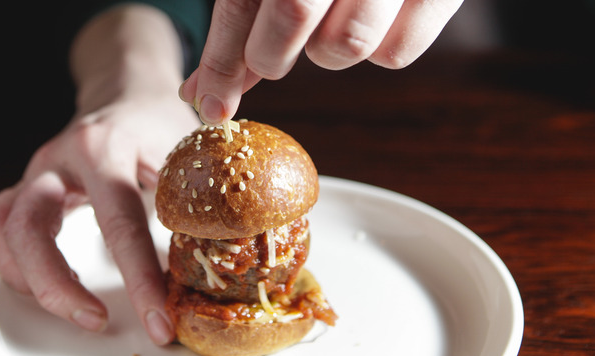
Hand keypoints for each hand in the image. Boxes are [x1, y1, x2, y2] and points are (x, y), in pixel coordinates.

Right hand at [0, 5, 197, 344]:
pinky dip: (0, 258)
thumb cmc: (159, 127)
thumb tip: (210, 269)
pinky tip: (33, 279)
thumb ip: (191, 203)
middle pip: (30, 227)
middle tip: (96, 321)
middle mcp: (57, 160)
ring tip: (72, 306)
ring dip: (26, 279)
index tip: (159, 323)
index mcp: (103, 147)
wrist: (127, 93)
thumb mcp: (185, 152)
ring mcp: (32, 174)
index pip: (118, 222)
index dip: (139, 280)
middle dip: (57, 287)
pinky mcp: (19, 187)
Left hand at [179, 0, 462, 124]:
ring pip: (344, 46)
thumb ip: (241, 19)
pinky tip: (376, 19)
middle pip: (292, 14)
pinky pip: (394, 56)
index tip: (212, 107)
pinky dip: (377, 50)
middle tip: (273, 53)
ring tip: (334, 20)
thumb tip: (200, 94)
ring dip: (327, 51)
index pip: (240, 1)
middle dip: (270, 54)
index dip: (221, 61)